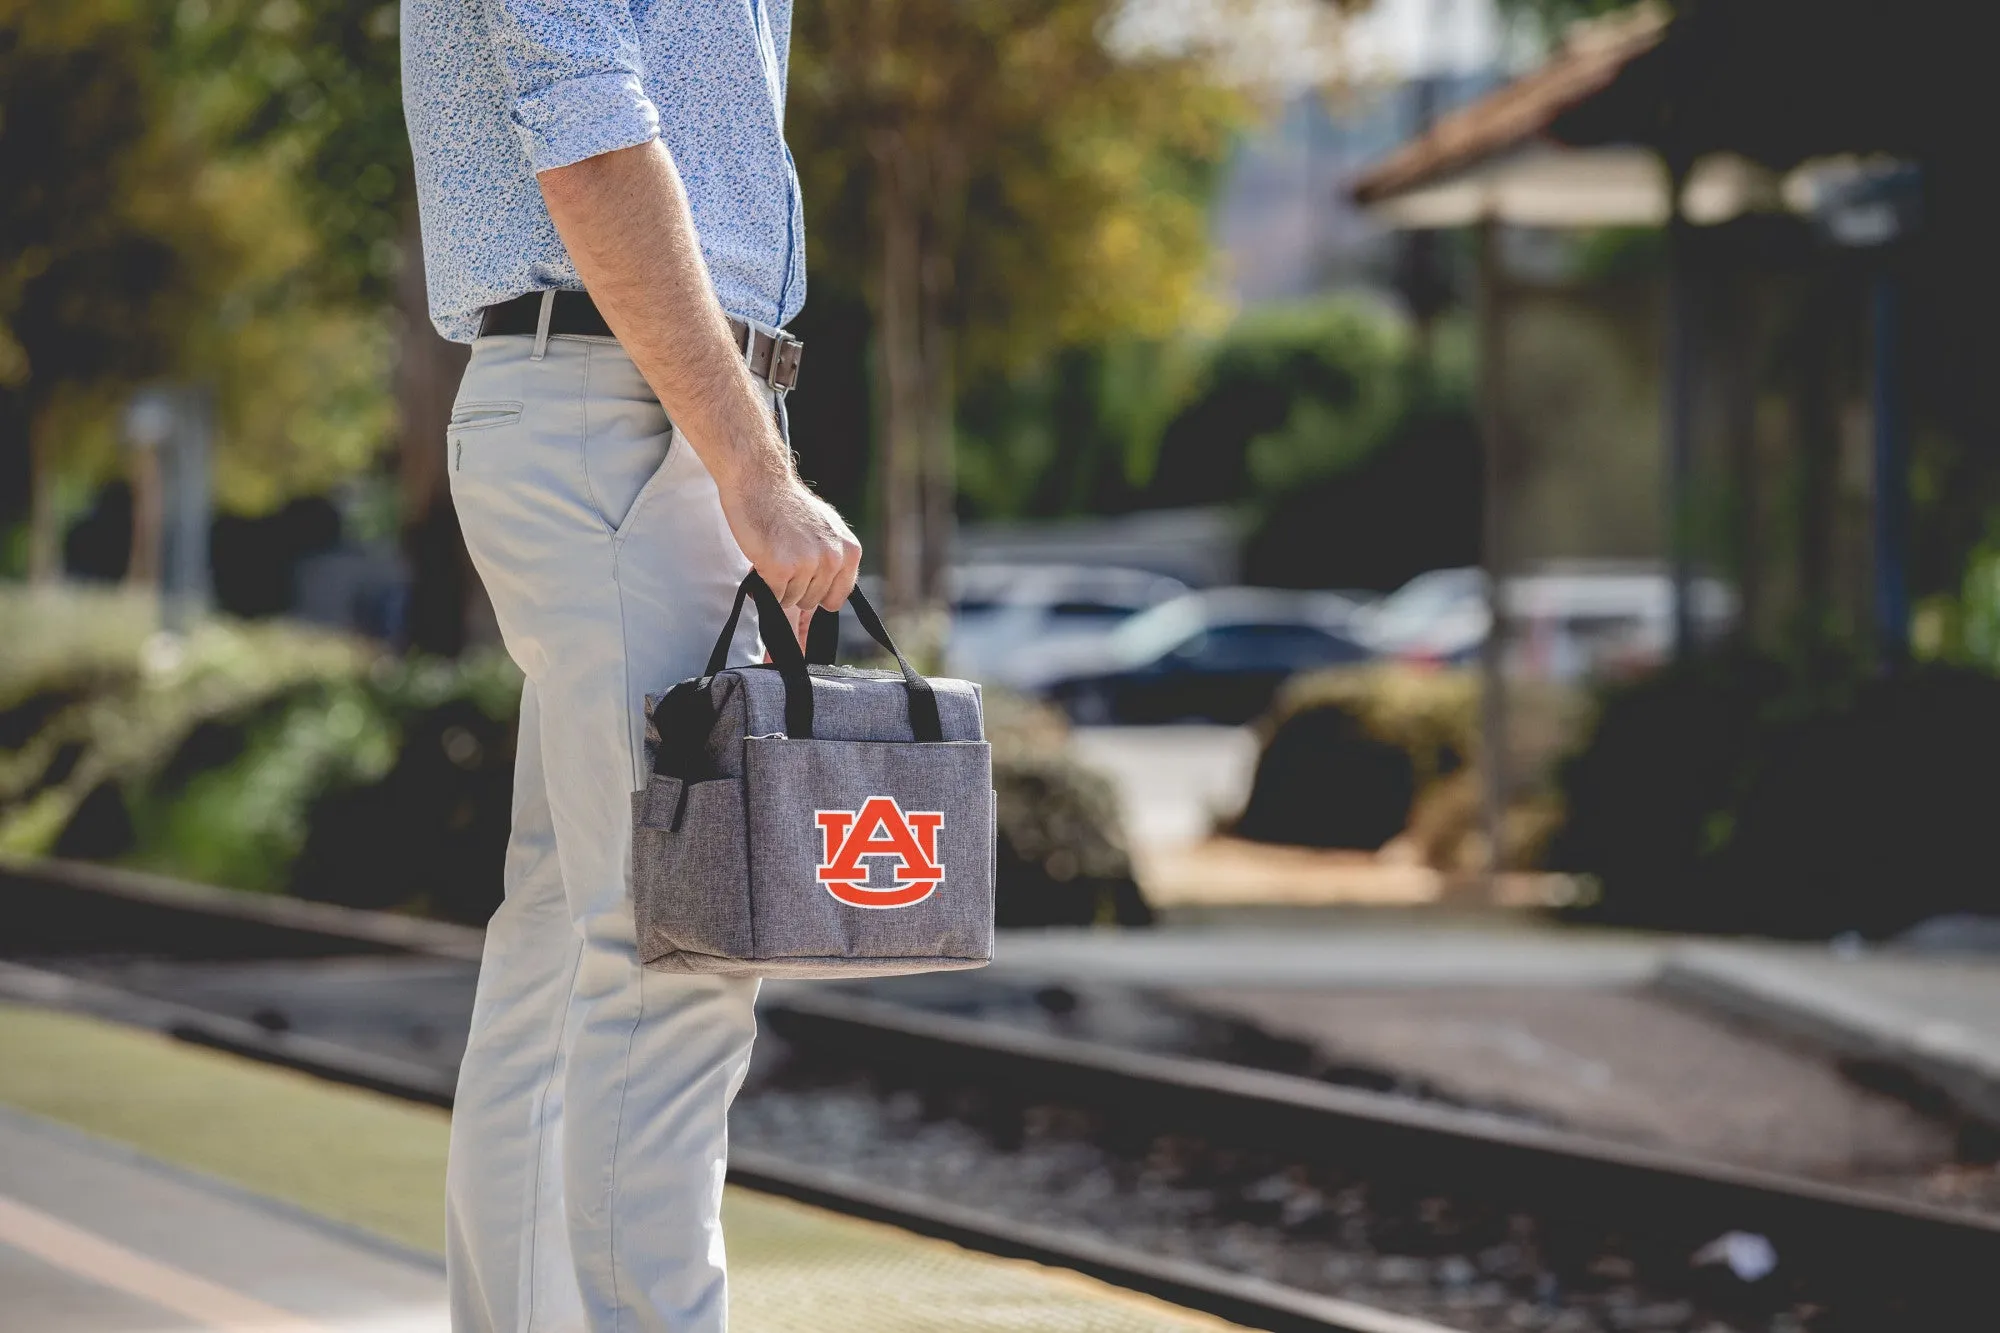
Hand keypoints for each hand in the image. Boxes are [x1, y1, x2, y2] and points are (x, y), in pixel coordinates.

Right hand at [717, 467, 861, 648]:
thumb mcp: (827, 529)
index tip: (803, 577)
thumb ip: (836, 558)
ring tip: (773, 555)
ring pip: (791, 600)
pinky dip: (763, 584)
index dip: (816, 592)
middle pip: (812, 601)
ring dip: (778, 585)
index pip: (837, 598)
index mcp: (849, 551)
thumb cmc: (788, 505)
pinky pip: (773, 596)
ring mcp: (808, 564)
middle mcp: (833, 559)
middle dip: (795, 587)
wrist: (760, 482)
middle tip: (783, 557)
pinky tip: (762, 559)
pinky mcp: (782, 567)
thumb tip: (836, 594)